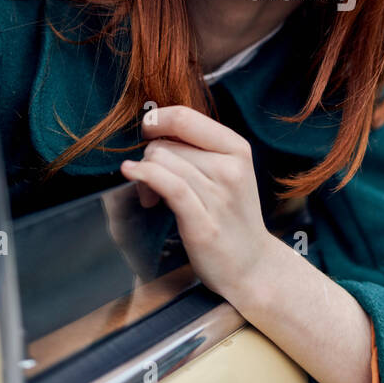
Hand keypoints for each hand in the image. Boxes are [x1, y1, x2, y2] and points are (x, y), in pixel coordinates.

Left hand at [119, 105, 272, 303]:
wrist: (252, 265)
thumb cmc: (232, 216)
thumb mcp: (228, 171)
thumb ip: (199, 147)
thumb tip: (155, 126)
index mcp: (237, 149)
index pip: (185, 117)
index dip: (156, 120)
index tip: (147, 132)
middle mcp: (231, 168)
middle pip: (168, 142)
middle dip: (150, 156)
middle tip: (150, 181)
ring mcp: (219, 196)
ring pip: (163, 161)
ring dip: (145, 174)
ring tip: (149, 196)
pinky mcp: (203, 223)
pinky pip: (168, 185)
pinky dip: (144, 175)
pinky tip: (131, 173)